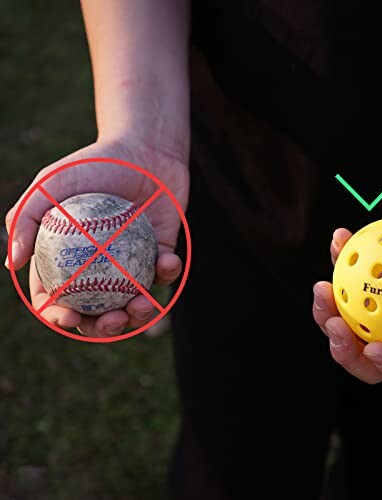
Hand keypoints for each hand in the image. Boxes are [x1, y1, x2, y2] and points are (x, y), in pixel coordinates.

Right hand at [5, 135, 188, 336]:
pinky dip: (166, 272)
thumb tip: (11, 264)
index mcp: (69, 259)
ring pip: (133, 302)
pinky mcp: (162, 254)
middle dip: (103, 328)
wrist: (143, 149)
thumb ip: (25, 218)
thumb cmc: (94, 164)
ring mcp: (132, 263)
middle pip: (98, 311)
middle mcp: (100, 266)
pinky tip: (165, 262)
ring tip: (139, 304)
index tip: (69, 317)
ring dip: (138, 314)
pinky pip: (165, 273)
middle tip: (111, 320)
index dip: (59, 315)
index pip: (58, 297)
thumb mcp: (50, 183)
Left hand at [313, 178, 381, 384]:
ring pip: (346, 321)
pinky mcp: (363, 277)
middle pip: (369, 354)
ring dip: (325, 310)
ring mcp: (379, 303)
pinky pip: (343, 277)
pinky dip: (336, 259)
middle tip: (333, 324)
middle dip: (344, 350)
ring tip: (321, 286)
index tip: (373, 348)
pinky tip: (339, 238)